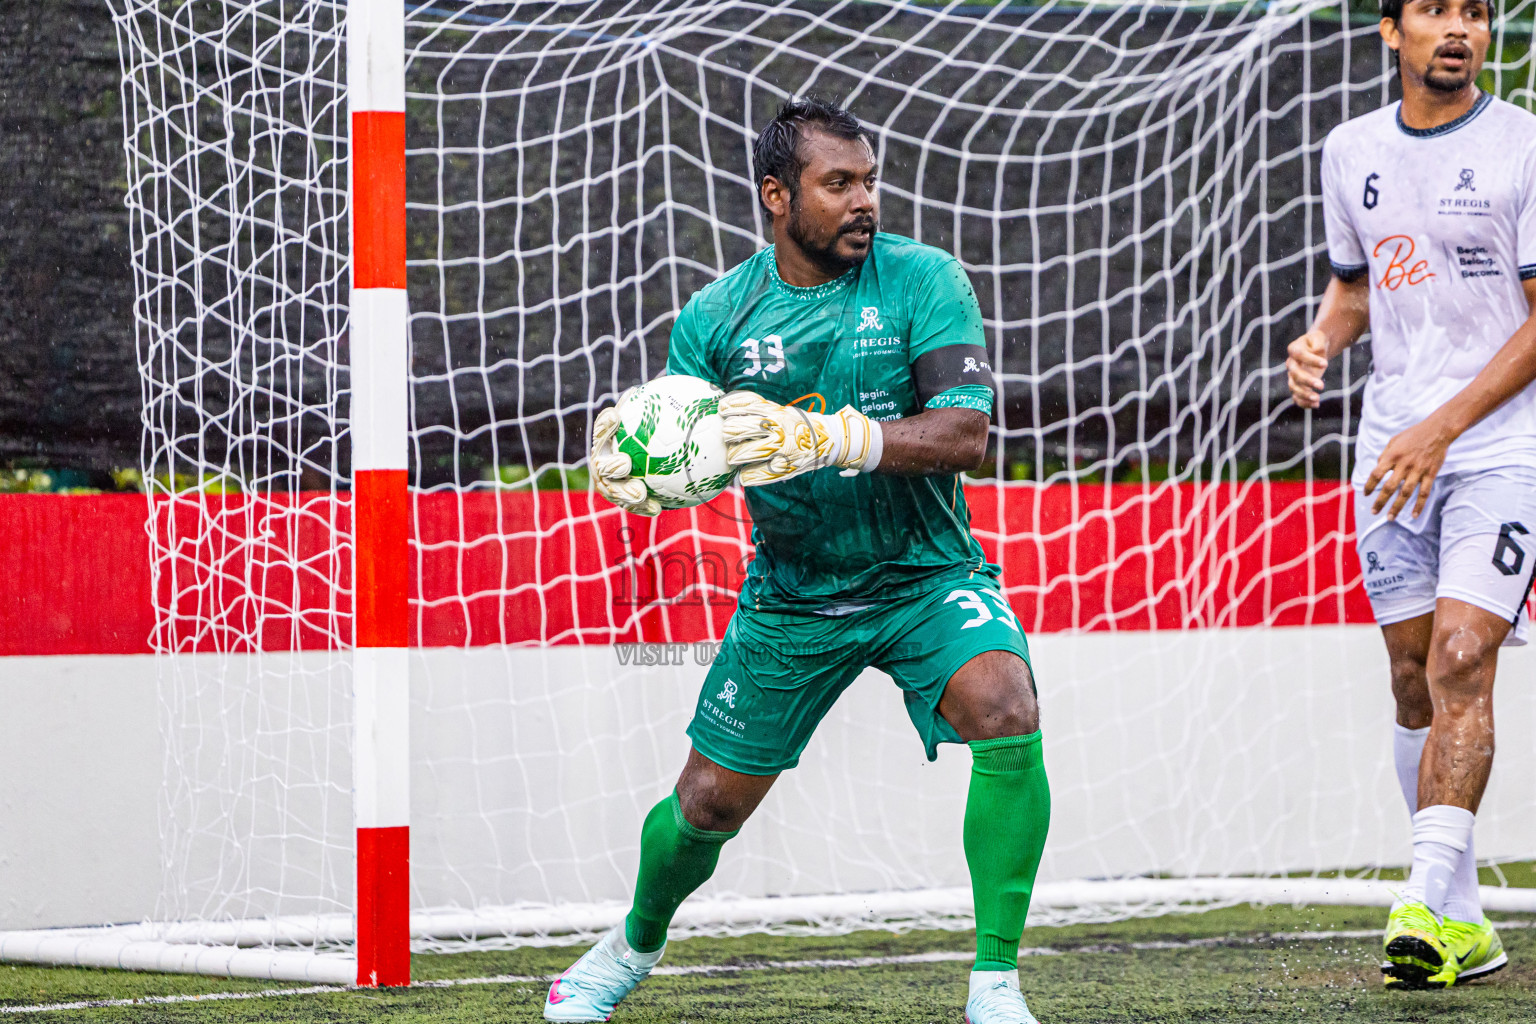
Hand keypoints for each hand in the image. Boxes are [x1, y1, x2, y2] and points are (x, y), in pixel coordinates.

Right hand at [589, 395, 661, 515]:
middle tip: (625, 463)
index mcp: (608, 438)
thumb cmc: (660, 429)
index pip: (603, 428)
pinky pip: (632, 506)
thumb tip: (679, 387)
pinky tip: (657, 508)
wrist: (657, 455)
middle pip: (601, 464)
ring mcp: (610, 482)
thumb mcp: (661, 415)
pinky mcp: (623, 499)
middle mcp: (604, 460)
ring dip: (625, 493)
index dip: (605, 424)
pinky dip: (643, 507)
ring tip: (640, 493)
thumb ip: (662, 406)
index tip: (615, 417)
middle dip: (610, 465)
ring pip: (612, 490)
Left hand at [718, 392, 880, 485]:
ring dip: (734, 456)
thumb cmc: (799, 424)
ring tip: (736, 456)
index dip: (727, 407)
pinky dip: (745, 476)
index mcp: (774, 412)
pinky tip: (745, 474)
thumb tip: (728, 406)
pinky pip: (752, 476)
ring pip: (740, 454)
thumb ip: (759, 409)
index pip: (742, 405)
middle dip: (727, 434)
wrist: (830, 440)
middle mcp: (775, 429)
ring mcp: (779, 450)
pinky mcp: (783, 469)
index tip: (723, 410)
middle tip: (729, 437)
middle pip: (734, 429)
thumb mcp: (781, 410)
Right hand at [1286, 329, 1329, 408]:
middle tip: (1321, 386)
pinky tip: (1315, 405)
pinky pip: (1296, 397)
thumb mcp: (1320, 337)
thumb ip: (1318, 342)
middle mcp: (1291, 363)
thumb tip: (1318, 351)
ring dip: (1304, 394)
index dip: (1310, 360)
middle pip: (1295, 374)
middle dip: (1307, 381)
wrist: (1315, 350)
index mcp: (1294, 349)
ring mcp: (1292, 376)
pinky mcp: (1298, 385)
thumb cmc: (1318, 342)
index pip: (1299, 354)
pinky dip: (1303, 403)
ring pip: (1293, 387)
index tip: (1326, 364)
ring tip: (1317, 399)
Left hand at [1364, 415, 1456, 519]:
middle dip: (1380, 501)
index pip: (1376, 474)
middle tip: (1374, 512)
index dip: (1369, 485)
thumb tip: (1377, 469)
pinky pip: (1424, 492)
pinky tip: (1413, 515)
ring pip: (1406, 493)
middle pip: (1389, 487)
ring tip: (1390, 518)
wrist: (1438, 430)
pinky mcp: (1431, 474)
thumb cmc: (1413, 435)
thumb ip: (1384, 455)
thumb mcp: (1394, 441)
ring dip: (1397, 507)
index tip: (1366, 494)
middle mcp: (1404, 465)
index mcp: (1392, 455)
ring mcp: (1418, 470)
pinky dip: (1419, 505)